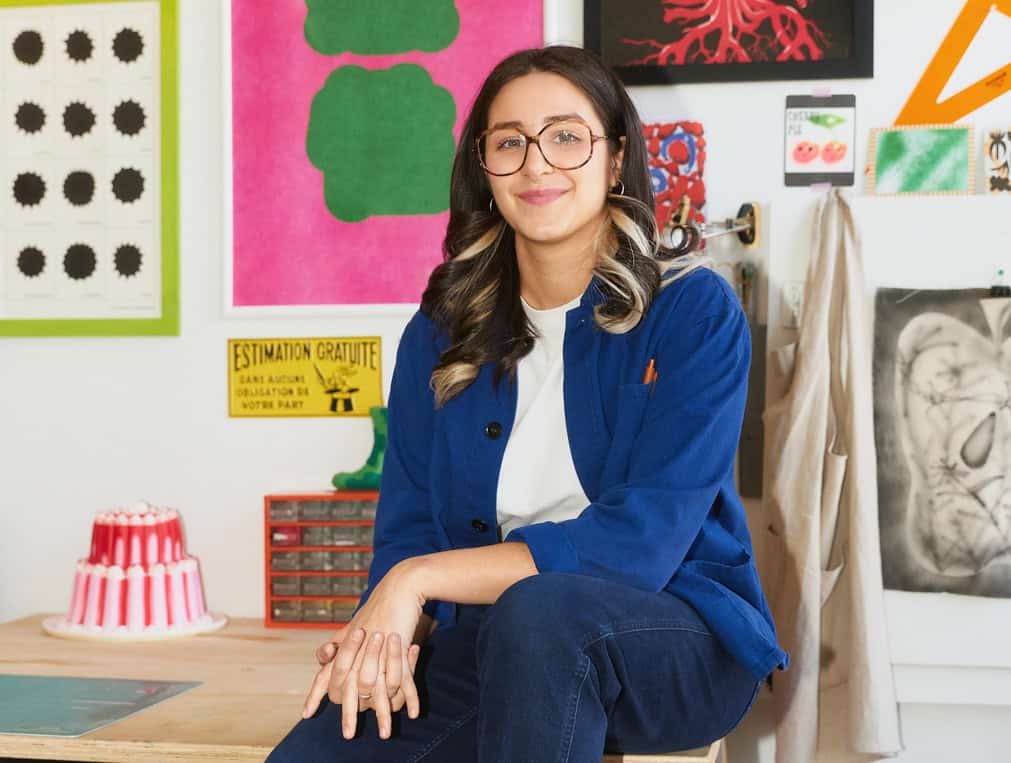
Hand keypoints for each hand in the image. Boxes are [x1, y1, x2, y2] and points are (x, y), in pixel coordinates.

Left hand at [300, 562, 427, 737]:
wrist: (400, 587)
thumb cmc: (379, 605)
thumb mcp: (354, 624)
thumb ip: (339, 643)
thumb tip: (325, 656)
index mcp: (344, 645)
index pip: (325, 673)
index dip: (316, 694)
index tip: (306, 713)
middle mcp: (356, 651)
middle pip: (348, 689)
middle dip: (349, 715)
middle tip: (349, 735)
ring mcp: (377, 652)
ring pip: (375, 690)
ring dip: (382, 715)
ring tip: (384, 735)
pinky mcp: (397, 650)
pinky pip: (402, 680)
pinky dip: (408, 698)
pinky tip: (412, 714)